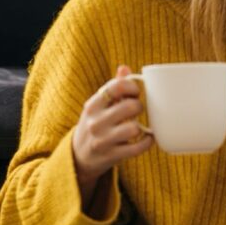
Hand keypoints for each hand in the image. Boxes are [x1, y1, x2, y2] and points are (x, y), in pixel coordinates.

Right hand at [72, 65, 153, 203]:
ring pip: (134, 128)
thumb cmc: (94, 125)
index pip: (116, 87)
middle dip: (138, 106)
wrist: (78, 156)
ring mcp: (102, 140)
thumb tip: (125, 68)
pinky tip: (147, 138)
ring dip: (142, 127)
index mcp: (92, 106)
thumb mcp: (97, 106)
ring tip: (139, 126)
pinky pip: (138, 148)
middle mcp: (95, 122)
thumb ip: (113, 87)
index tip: (135, 92)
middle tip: (136, 110)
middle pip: (129, 107)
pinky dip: (147, 142)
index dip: (132, 86)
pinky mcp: (111, 156)